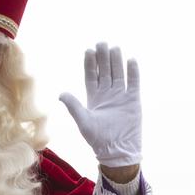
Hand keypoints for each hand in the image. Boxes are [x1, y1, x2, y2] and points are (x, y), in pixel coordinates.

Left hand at [60, 42, 140, 168]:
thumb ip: (74, 106)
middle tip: (101, 43)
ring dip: (117, 61)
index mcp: (94, 98)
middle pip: (105, 71)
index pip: (92, 76)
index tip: (89, 50)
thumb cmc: (98, 139)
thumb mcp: (83, 122)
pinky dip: (133, 72)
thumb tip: (61, 94)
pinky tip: (131, 60)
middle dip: (103, 57)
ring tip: (114, 48)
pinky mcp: (133, 101)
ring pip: (119, 74)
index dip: (90, 63)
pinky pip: (133, 83)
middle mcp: (107, 94)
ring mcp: (121, 97)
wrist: (117, 150)